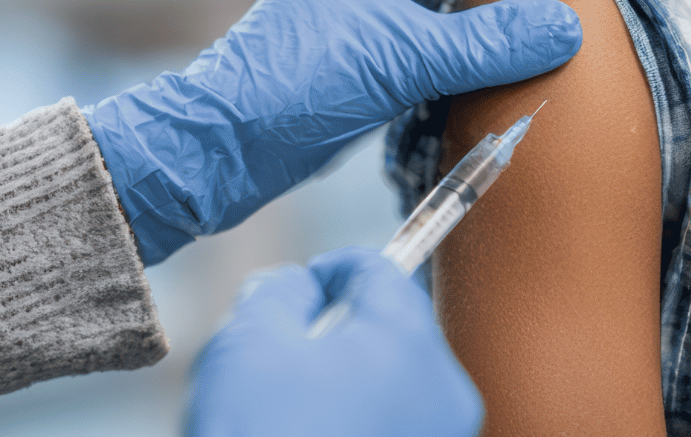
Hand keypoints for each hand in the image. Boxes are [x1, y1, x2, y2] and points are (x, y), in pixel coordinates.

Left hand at [87, 0, 580, 262]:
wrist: (220, 144)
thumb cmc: (298, 83)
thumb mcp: (405, 59)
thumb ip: (487, 42)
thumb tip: (566, 26)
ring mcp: (365, 3)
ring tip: (543, 16)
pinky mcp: (363, 49)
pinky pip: (429, 21)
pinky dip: (466, 30)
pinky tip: (496, 64)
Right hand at [187, 247, 481, 436]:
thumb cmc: (258, 436)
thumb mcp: (247, 342)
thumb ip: (278, 292)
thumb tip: (297, 289)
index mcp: (409, 343)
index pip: (378, 272)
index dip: (332, 269)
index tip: (302, 285)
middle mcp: (443, 393)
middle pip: (390, 331)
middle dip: (337, 332)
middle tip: (282, 353)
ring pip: (391, 384)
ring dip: (344, 381)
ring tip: (284, 409)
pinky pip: (392, 427)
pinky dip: (354, 424)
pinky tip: (304, 434)